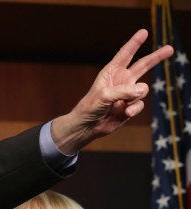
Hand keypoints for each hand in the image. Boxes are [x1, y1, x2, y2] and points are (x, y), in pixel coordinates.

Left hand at [51, 29, 173, 154]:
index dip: (134, 43)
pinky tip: (124, 112)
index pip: (125, 54)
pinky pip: (139, 104)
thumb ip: (123, 91)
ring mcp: (127, 93)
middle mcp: (121, 80)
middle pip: (143, 65)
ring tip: (122, 104)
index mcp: (111, 72)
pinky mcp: (130, 106)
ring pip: (143, 89)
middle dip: (156, 57)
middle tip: (170, 48)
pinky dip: (134, 108)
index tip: (144, 32)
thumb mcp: (104, 95)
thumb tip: (142, 90)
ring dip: (134, 97)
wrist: (88, 126)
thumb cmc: (90, 107)